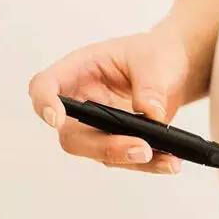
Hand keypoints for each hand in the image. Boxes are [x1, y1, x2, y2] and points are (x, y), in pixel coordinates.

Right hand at [28, 25, 188, 173]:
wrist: (174, 68)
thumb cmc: (154, 54)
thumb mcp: (155, 60)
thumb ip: (151, 86)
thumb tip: (151, 115)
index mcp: (78, 70)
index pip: (45, 87)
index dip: (44, 103)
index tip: (57, 119)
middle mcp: (80, 102)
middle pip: (72, 134)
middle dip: (103, 146)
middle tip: (141, 149)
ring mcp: (96, 127)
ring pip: (99, 153)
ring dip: (131, 159)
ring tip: (167, 159)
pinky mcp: (117, 142)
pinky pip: (126, 159)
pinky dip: (149, 164)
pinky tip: (171, 162)